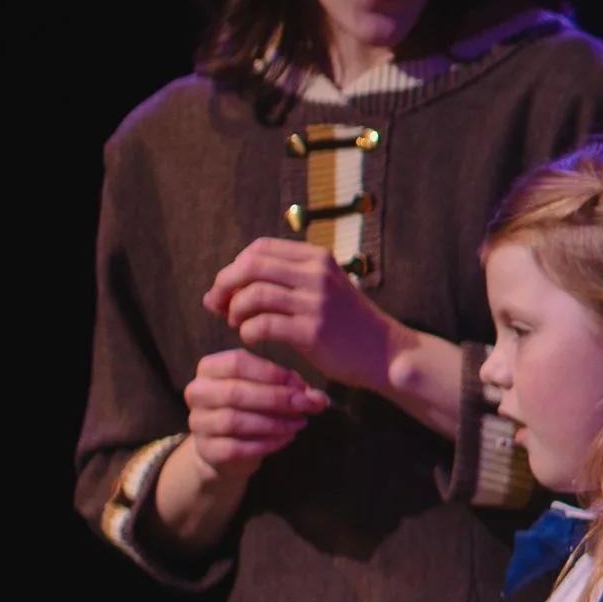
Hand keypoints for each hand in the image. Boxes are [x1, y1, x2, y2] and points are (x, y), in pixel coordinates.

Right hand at [183, 344, 328, 470]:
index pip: (237, 363)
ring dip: (273, 422)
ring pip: (235, 420)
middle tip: (305, 405)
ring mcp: (198, 422)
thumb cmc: (251, 408)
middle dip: (276, 399)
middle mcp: (197, 392)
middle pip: (235, 392)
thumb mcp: (270, 390)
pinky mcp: (206, 450)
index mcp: (210, 368)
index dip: (270, 372)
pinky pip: (236, 447)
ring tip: (298, 423)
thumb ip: (292, 389)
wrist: (228, 449)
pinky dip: (265, 443)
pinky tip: (285, 439)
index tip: (298, 384)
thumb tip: (318, 398)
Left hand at [206, 238, 397, 393]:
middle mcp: (316, 275)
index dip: (235, 266)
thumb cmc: (347, 324)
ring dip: (235, 310)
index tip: (227, 287)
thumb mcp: (323, 288)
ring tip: (236, 323)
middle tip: (217, 304)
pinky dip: (247, 331)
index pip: (260, 248)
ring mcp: (315, 303)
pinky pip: (262, 325)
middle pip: (251, 266)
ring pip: (254, 294)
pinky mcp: (312, 333)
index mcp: (317, 258)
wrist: (385, 353)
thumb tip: (226, 285)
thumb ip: (284, 281)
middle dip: (225, 285)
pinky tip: (251, 338)